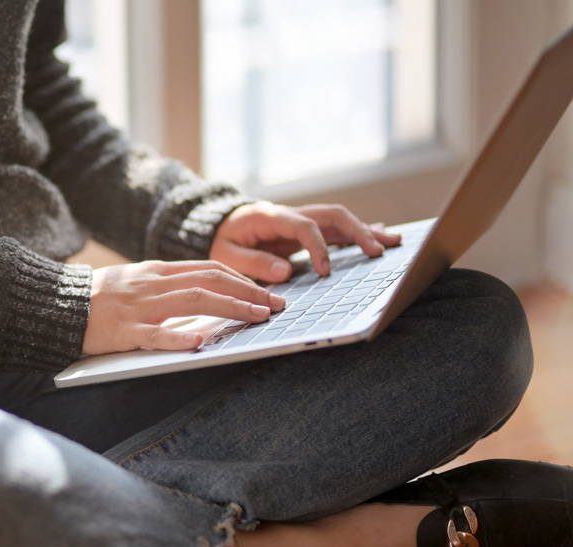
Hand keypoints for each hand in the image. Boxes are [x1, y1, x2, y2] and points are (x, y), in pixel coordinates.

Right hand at [82, 260, 284, 354]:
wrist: (57, 304)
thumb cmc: (97, 298)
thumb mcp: (136, 282)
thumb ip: (167, 286)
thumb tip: (206, 294)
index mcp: (156, 271)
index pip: (209, 268)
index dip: (242, 279)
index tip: (266, 292)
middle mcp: (152, 283)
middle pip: (209, 281)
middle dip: (248, 292)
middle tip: (276, 306)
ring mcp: (138, 307)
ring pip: (192, 300)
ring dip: (231, 307)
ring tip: (257, 317)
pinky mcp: (123, 331)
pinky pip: (154, 334)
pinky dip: (179, 337)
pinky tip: (200, 341)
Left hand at [209, 202, 401, 282]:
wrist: (215, 225)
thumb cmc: (220, 240)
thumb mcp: (226, 255)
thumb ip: (253, 263)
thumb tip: (286, 272)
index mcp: (269, 217)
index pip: (304, 226)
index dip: (318, 248)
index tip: (325, 272)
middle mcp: (289, 214)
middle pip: (330, 215)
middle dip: (356, 231)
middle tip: (377, 250)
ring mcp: (299, 220)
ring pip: (337, 220)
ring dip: (365, 230)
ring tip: (392, 242)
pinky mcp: (304, 229)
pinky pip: (334, 229)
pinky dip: (356, 233)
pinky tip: (379, 237)